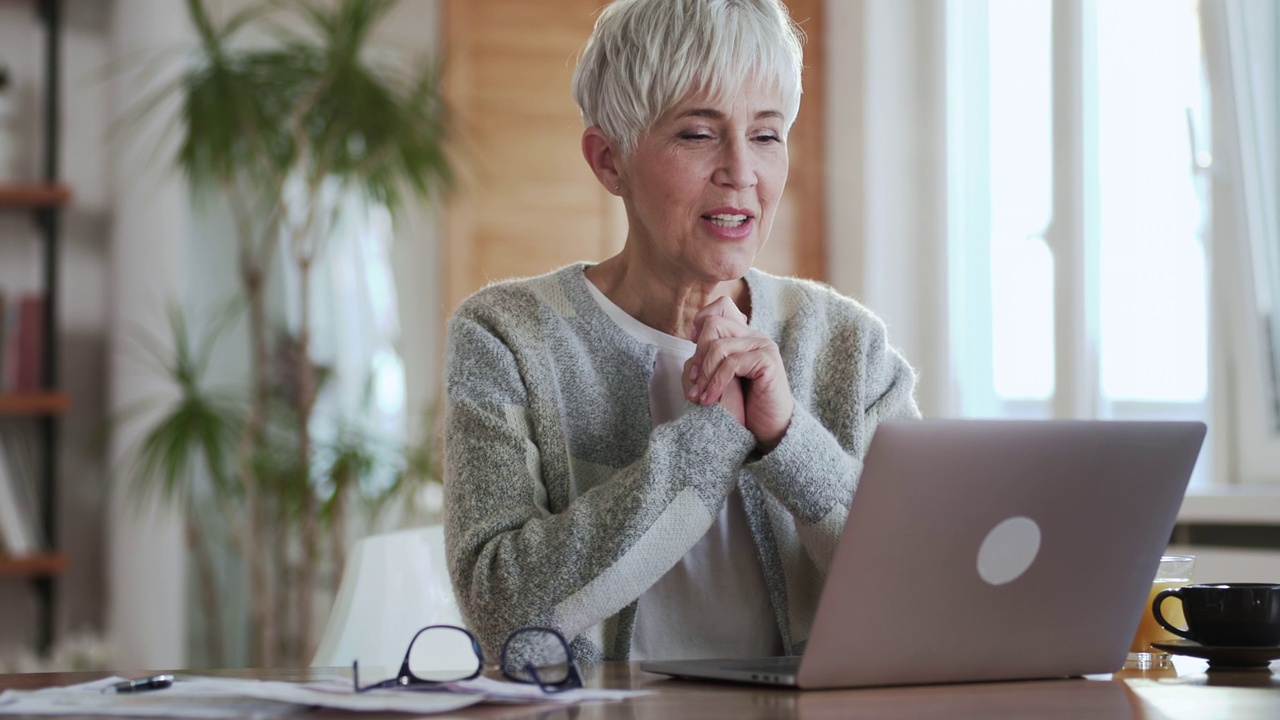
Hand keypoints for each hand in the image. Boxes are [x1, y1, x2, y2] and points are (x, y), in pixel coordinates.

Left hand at [683, 297, 793, 451]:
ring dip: (705, 375)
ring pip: (719, 346)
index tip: (693, 346)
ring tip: (699, 397)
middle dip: (699, 354)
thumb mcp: (721, 376)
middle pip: (714, 324)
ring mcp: (764, 346)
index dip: (701, 321)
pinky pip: (731, 363)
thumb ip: (712, 354)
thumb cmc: (744, 406)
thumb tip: (693, 336)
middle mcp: (755, 336)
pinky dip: (716, 383)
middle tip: (695, 382)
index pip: (722, 307)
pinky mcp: (768, 361)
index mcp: (744, 336)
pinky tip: (710, 400)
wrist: (769, 430)